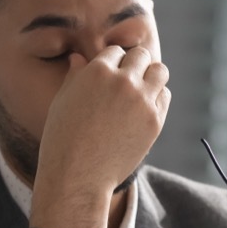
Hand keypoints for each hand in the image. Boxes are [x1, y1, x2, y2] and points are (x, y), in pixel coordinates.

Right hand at [30, 46, 170, 227]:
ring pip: (160, 71)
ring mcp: (142, 101)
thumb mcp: (62, 102)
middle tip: (126, 83)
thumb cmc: (63, 139)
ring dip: (151, 76)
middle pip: (141, 56)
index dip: (112, 64)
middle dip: (134, 66)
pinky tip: (143, 109)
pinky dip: (156, 98)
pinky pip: (164, 96)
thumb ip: (75, 76)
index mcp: (97, 71)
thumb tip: (78, 58)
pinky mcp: (154, 121)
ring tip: (140, 91)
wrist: (78, 176)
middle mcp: (123, 81)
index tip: (108, 78)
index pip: (115, 52)